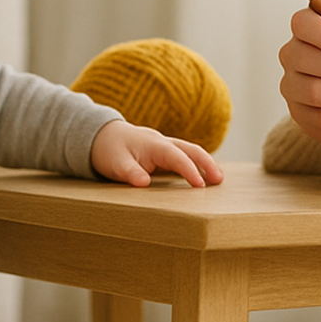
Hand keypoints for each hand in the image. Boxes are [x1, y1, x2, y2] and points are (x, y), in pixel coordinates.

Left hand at [89, 120, 223, 187]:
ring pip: (190, 151)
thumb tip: (143, 182)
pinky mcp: (163, 152)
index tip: (200, 185)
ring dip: (205, 163)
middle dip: (207, 163)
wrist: (101, 136)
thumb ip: (130, 172)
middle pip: (191, 149)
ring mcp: (164, 146)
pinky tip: (204, 176)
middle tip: (219, 180)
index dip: (190, 170)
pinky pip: (184, 156)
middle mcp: (163, 142)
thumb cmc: (109, 150)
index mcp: (153, 145)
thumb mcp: (115, 163)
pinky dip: (197, 164)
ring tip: (218, 180)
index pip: (177, 157)